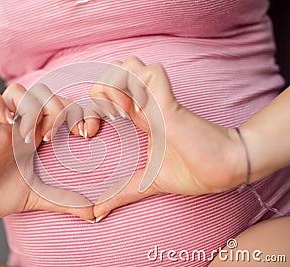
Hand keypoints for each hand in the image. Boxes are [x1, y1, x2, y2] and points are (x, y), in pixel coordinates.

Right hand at [0, 83, 92, 219]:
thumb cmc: (2, 195)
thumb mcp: (39, 197)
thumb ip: (66, 201)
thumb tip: (94, 215)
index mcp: (36, 135)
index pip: (59, 105)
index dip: (74, 112)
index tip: (81, 134)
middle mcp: (19, 126)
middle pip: (42, 92)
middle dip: (54, 108)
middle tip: (51, 136)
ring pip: (15, 90)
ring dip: (28, 108)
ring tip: (26, 135)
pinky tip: (4, 124)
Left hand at [84, 56, 244, 219]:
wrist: (222, 169)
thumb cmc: (192, 171)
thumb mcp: (146, 181)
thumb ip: (121, 192)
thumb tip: (96, 213)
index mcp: (138, 114)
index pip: (106, 89)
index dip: (91, 107)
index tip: (92, 133)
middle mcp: (145, 101)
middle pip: (114, 67)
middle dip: (99, 89)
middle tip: (105, 118)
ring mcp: (157, 98)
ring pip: (127, 64)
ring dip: (115, 85)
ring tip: (121, 113)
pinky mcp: (170, 101)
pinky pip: (149, 73)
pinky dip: (136, 87)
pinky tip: (134, 112)